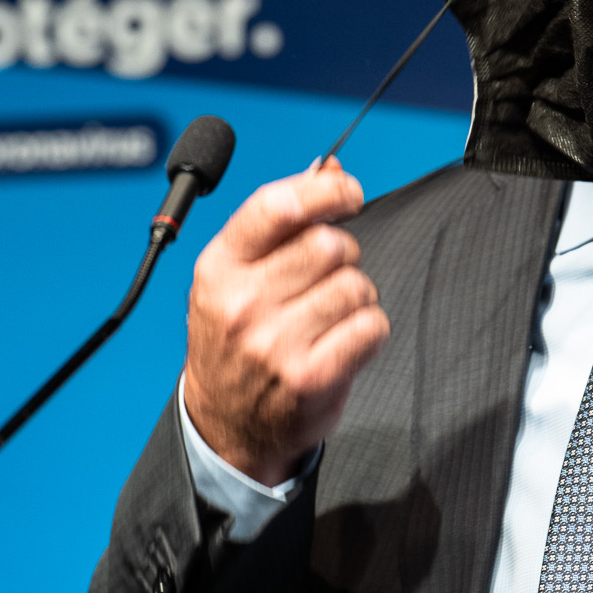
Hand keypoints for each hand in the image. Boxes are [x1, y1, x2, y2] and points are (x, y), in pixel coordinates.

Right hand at [181, 157, 387, 485]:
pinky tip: (342, 343)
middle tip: (324, 280)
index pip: (278, 206)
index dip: (325, 190)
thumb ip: (282, 220)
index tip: (348, 193)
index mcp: (220, 267)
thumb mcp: (238, 273)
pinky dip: (369, 331)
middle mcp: (242, 303)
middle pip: (329, 244)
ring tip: (327, 318)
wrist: (225, 424)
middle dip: (342, 256)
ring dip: (355, 297)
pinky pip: (371, 327)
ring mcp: (274, 343)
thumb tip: (330, 168)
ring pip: (356, 286)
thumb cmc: (237, 337)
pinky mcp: (309, 377)